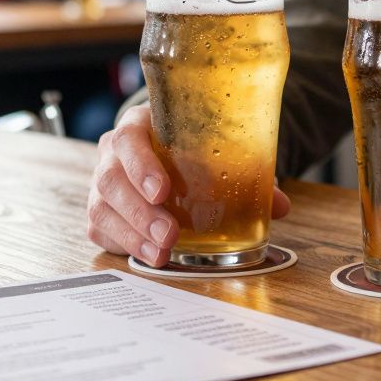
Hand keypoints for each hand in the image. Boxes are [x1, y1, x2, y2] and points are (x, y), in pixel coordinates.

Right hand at [86, 104, 291, 265]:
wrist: (164, 150)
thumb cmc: (189, 148)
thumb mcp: (214, 150)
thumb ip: (245, 173)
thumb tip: (279, 205)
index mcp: (138, 125)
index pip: (128, 138)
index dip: (141, 165)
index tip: (162, 190)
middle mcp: (112, 152)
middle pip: (111, 178)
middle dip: (140, 211)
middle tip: (170, 234)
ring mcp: (102, 182)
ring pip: (102, 207)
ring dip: (134, 233)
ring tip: (163, 252)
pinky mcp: (101, 210)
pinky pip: (101, 229)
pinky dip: (126, 244)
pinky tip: (151, 255)